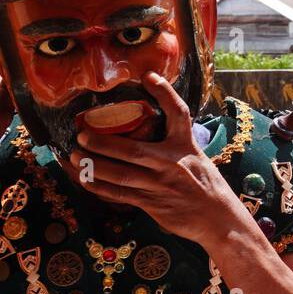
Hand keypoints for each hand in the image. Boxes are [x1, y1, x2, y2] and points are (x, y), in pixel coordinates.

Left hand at [68, 72, 239, 244]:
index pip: (178, 114)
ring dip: (93, 166)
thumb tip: (146, 125)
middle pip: (133, 150)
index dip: (164, 93)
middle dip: (103, 142)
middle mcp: (172, 163)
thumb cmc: (205, 184)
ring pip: (121, 175)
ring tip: (75, 156)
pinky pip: (120, 194)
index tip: (148, 76)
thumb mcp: (196, 156)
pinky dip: (99, 187)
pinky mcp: (152, 204)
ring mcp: (160, 185)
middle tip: (82, 135)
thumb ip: (174, 143)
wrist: (217, 217)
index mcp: (185, 146)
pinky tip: (84, 179)